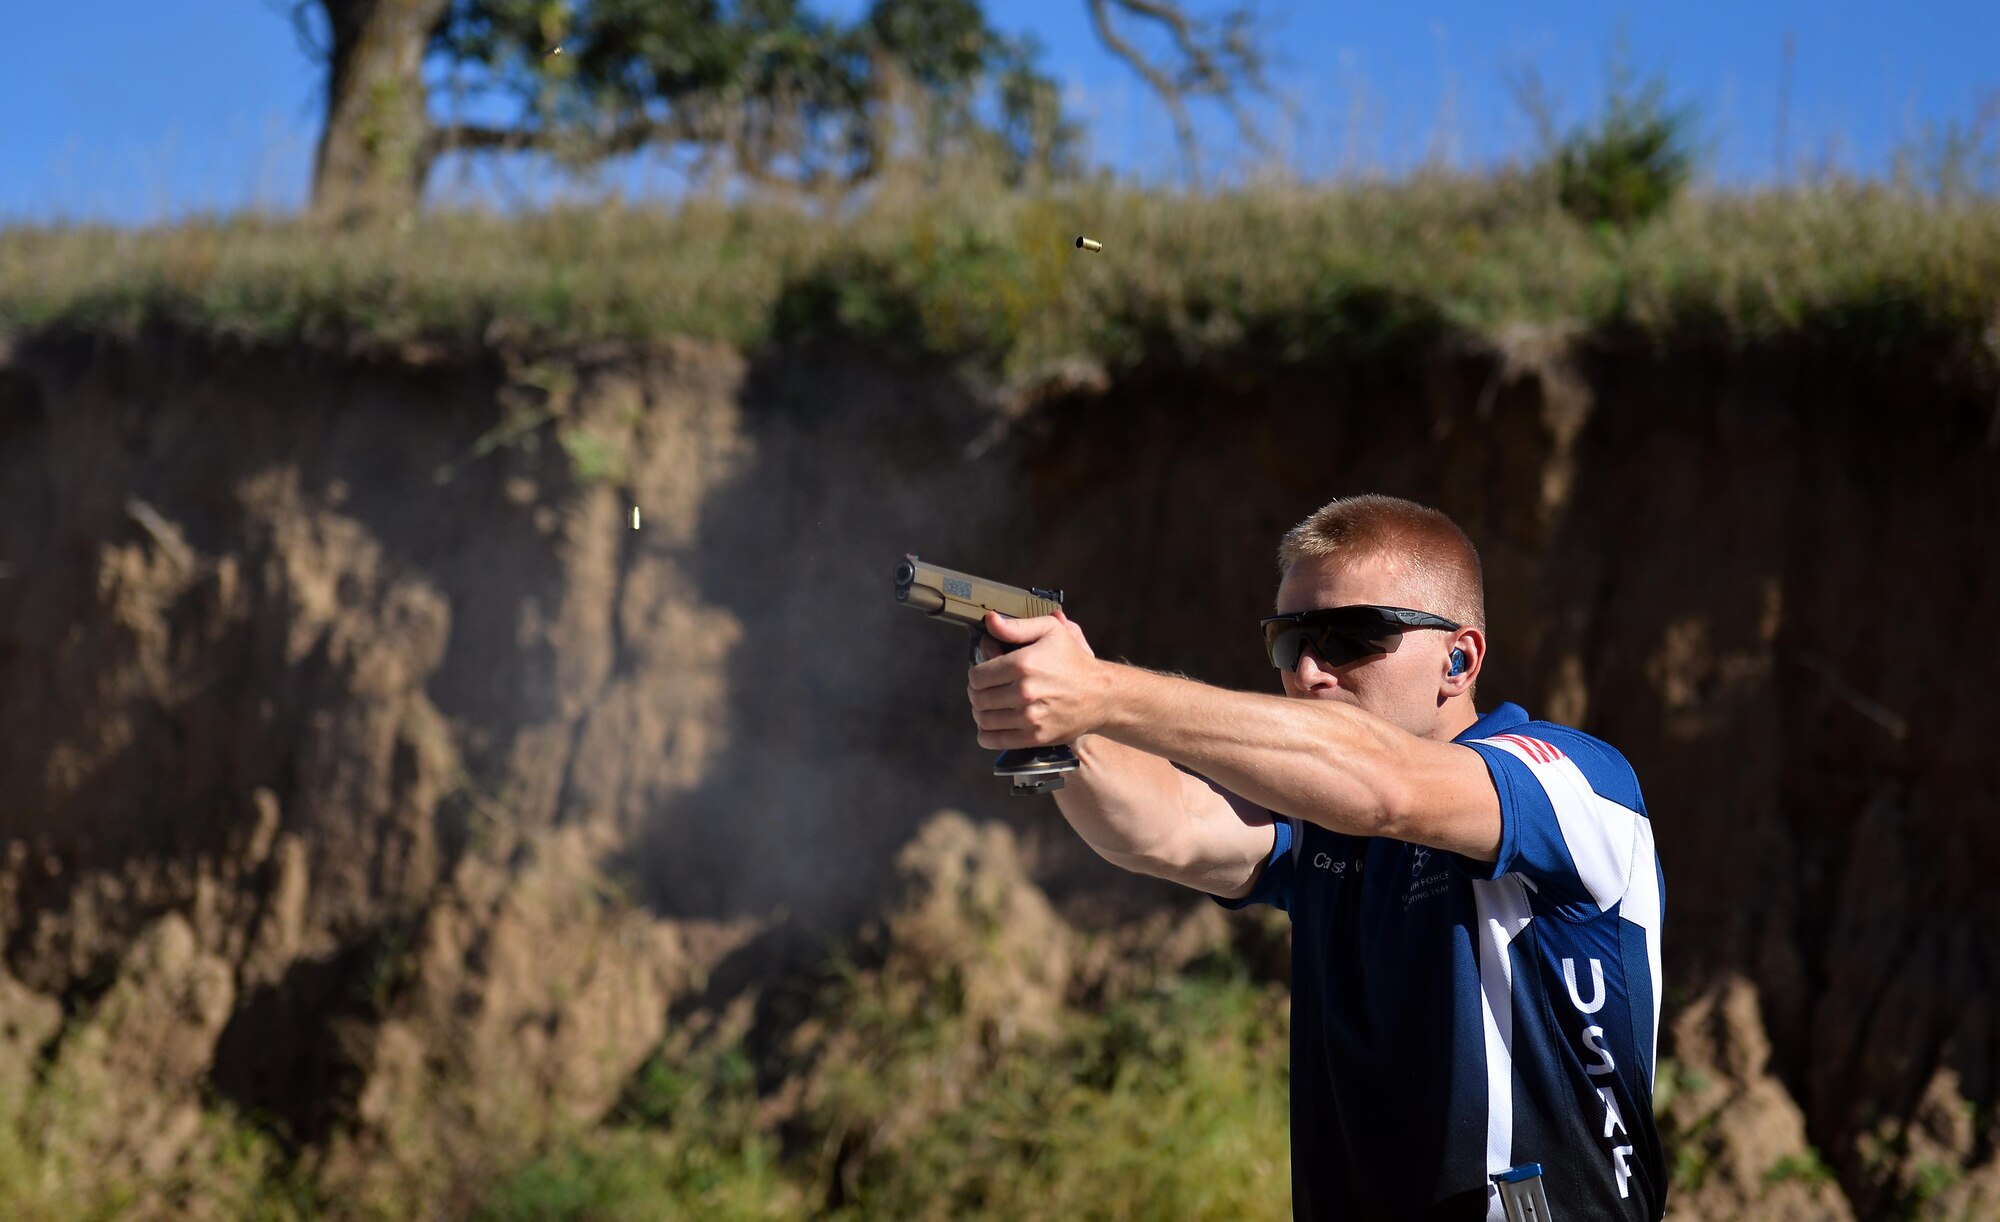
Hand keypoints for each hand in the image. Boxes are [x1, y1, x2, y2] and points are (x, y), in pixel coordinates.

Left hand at [966, 610, 1106, 748]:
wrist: (1101, 694)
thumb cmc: (1073, 661)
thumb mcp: (1049, 631)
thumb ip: (1016, 626)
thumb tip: (990, 621)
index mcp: (1023, 664)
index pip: (976, 676)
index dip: (976, 674)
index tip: (985, 675)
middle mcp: (1024, 691)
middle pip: (977, 698)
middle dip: (977, 694)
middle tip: (986, 691)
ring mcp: (1029, 717)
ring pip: (983, 719)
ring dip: (981, 713)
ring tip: (990, 707)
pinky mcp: (1035, 736)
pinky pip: (994, 740)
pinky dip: (986, 735)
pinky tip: (991, 727)